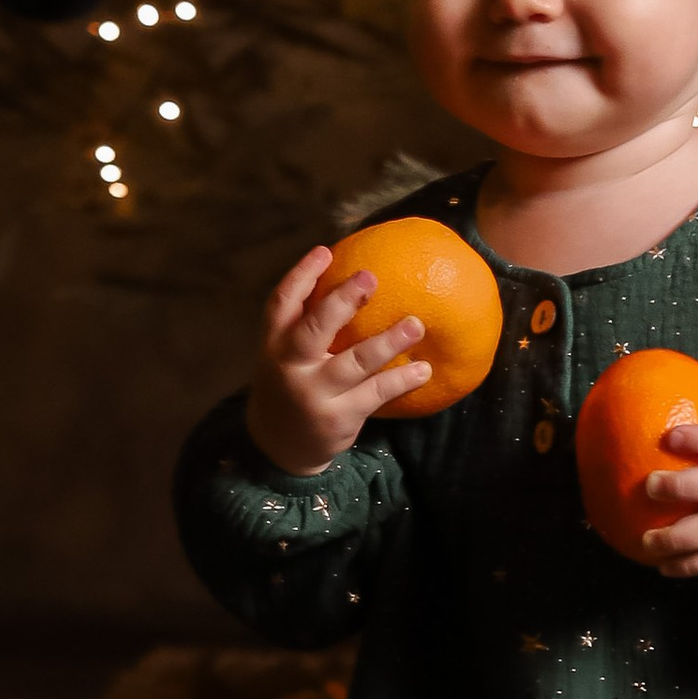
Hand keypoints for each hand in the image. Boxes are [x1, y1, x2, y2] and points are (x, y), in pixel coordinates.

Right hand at [245, 245, 431, 476]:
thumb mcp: (283, 356)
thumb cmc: (290, 386)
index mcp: (274, 344)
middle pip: (315, 327)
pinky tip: (423, 368)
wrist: (278, 447)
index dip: (302, 275)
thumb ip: (305, 324)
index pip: (282, 302)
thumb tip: (350, 280)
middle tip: (371, 278)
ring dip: (388, 341)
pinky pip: (376, 393)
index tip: (326, 251)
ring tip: (416, 324)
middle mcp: (290, 367)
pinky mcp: (339, 417)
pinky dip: (401, 379)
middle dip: (343, 301)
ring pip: (354, 362)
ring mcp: (315, 393)